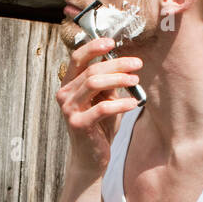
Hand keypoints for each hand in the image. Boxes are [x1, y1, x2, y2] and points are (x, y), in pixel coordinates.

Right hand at [56, 39, 142, 174]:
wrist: (90, 159)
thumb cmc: (99, 128)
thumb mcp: (105, 100)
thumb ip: (109, 84)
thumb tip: (124, 64)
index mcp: (69, 85)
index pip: (78, 58)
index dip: (94, 47)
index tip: (112, 42)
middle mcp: (65, 95)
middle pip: (92, 70)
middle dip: (117, 64)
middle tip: (137, 64)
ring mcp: (69, 109)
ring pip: (94, 83)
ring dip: (118, 79)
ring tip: (136, 82)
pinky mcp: (78, 124)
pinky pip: (102, 108)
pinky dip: (120, 104)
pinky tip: (134, 104)